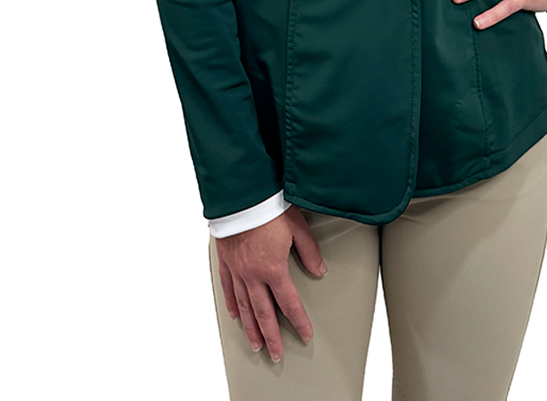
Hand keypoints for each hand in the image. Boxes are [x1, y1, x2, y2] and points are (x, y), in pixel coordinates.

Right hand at [214, 205, 326, 362]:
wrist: (241, 194)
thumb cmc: (269, 206)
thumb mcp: (297, 227)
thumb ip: (309, 251)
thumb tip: (319, 269)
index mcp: (274, 269)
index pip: (289, 303)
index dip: (298, 321)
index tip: (305, 334)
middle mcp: (254, 275)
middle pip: (264, 313)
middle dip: (272, 336)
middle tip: (276, 354)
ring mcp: (238, 270)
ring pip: (244, 307)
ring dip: (251, 328)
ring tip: (256, 344)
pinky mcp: (226, 261)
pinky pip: (228, 288)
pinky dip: (232, 304)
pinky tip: (236, 315)